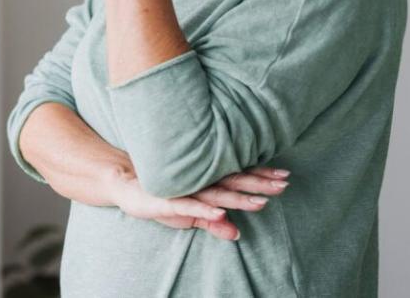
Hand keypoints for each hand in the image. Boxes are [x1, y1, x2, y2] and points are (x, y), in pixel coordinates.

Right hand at [108, 165, 291, 240]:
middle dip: (259, 183)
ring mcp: (185, 188)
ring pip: (216, 193)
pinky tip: (221, 211)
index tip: (285, 177)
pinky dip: (205, 208)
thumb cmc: (160, 196)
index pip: (239, 177)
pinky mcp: (168, 199)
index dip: (261, 176)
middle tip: (284, 184)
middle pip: (234, 181)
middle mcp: (199, 181)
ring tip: (260, 201)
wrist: (124, 185)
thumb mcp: (189, 214)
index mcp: (206, 181)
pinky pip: (190, 205)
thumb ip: (212, 222)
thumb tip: (237, 233)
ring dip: (238, 197)